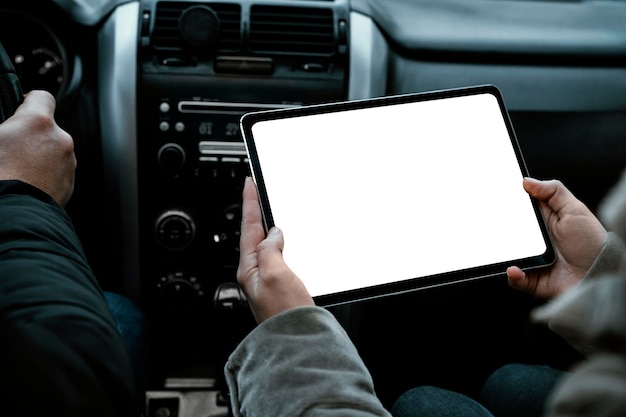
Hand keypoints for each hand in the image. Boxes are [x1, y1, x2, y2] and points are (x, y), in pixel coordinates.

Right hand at [0, 90, 75, 206]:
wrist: (13, 215)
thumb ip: (4, 127)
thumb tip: (5, 131)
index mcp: (38, 122)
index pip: (42, 97)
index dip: (29, 101)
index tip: (19, 108)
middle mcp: (60, 140)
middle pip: (46, 129)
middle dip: (29, 136)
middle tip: (7, 149)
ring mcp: (68, 164)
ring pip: (52, 152)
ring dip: (38, 156)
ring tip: (15, 170)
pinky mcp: (69, 185)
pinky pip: (57, 172)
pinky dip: (44, 175)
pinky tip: (25, 183)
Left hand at [237, 177, 313, 322]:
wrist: (298, 343)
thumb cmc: (285, 316)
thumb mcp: (275, 275)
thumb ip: (271, 249)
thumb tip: (274, 233)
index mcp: (250, 268)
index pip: (248, 227)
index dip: (250, 202)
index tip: (249, 182)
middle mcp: (257, 274)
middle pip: (254, 235)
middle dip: (256, 212)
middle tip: (256, 191)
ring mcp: (270, 281)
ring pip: (268, 245)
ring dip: (269, 226)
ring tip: (267, 209)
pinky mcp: (284, 287)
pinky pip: (280, 257)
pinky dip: (283, 244)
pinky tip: (287, 241)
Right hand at [507, 177, 607, 298]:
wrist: (602, 273)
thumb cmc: (592, 243)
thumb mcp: (575, 209)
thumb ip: (553, 191)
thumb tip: (527, 181)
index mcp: (543, 223)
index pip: (518, 211)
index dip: (507, 205)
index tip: (497, 199)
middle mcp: (534, 242)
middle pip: (508, 233)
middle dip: (499, 230)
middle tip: (496, 226)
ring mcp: (532, 261)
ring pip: (507, 256)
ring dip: (503, 255)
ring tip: (504, 251)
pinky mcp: (532, 280)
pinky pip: (516, 279)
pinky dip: (513, 275)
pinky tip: (514, 269)